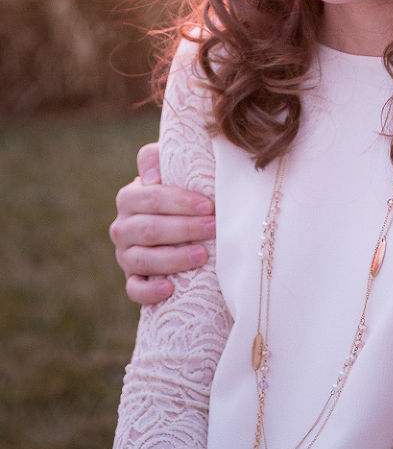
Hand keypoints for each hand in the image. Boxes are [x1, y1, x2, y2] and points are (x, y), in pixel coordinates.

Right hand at [110, 142, 215, 304]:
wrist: (180, 225)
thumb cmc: (181, 192)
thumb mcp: (171, 169)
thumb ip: (158, 157)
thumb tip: (151, 177)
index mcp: (130, 197)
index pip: (151, 198)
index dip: (180, 202)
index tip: (209, 205)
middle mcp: (122, 227)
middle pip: (149, 229)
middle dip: (185, 229)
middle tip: (215, 228)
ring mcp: (125, 255)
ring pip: (142, 260)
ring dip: (173, 258)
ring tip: (203, 255)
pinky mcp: (132, 280)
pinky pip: (134, 290)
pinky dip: (150, 291)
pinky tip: (170, 288)